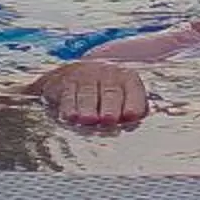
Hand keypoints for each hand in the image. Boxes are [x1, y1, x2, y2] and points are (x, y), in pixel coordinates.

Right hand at [29, 57, 149, 127]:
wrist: (76, 75)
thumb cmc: (106, 95)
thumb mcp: (123, 98)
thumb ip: (132, 111)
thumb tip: (133, 125)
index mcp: (127, 79)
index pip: (133, 89)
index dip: (133, 103)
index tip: (132, 115)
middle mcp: (108, 74)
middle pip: (111, 92)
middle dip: (110, 106)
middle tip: (109, 118)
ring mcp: (86, 75)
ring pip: (88, 93)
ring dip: (88, 107)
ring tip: (90, 119)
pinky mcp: (66, 81)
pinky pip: (68, 93)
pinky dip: (68, 105)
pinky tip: (70, 116)